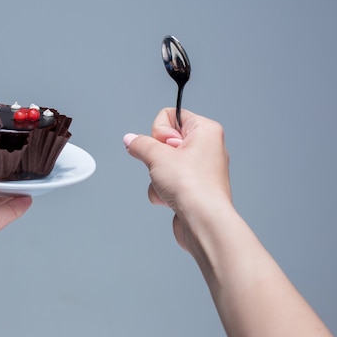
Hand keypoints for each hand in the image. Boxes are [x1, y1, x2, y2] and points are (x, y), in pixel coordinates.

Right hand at [123, 108, 231, 253]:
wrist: (203, 222)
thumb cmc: (193, 186)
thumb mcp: (157, 156)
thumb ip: (140, 144)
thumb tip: (130, 139)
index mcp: (206, 131)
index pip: (171, 115)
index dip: (161, 131)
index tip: (165, 146)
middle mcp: (206, 148)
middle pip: (165, 141)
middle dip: (158, 157)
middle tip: (167, 166)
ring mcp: (199, 170)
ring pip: (163, 164)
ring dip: (158, 177)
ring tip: (169, 185)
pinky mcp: (192, 189)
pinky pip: (167, 182)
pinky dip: (163, 191)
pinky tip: (170, 199)